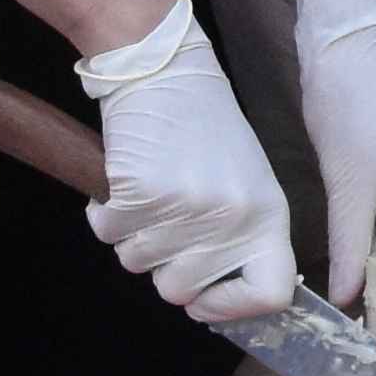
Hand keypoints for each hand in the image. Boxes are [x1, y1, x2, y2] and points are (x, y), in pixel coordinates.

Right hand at [77, 7, 299, 327]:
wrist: (164, 69)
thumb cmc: (204, 127)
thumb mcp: (245, 183)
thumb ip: (240, 238)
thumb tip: (212, 301)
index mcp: (268, 216)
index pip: (270, 294)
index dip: (232, 307)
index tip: (205, 299)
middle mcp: (232, 220)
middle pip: (181, 291)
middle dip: (162, 264)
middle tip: (165, 220)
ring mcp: (185, 210)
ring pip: (136, 264)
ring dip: (132, 235)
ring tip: (150, 188)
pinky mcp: (139, 195)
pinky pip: (106, 234)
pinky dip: (104, 213)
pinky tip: (125, 179)